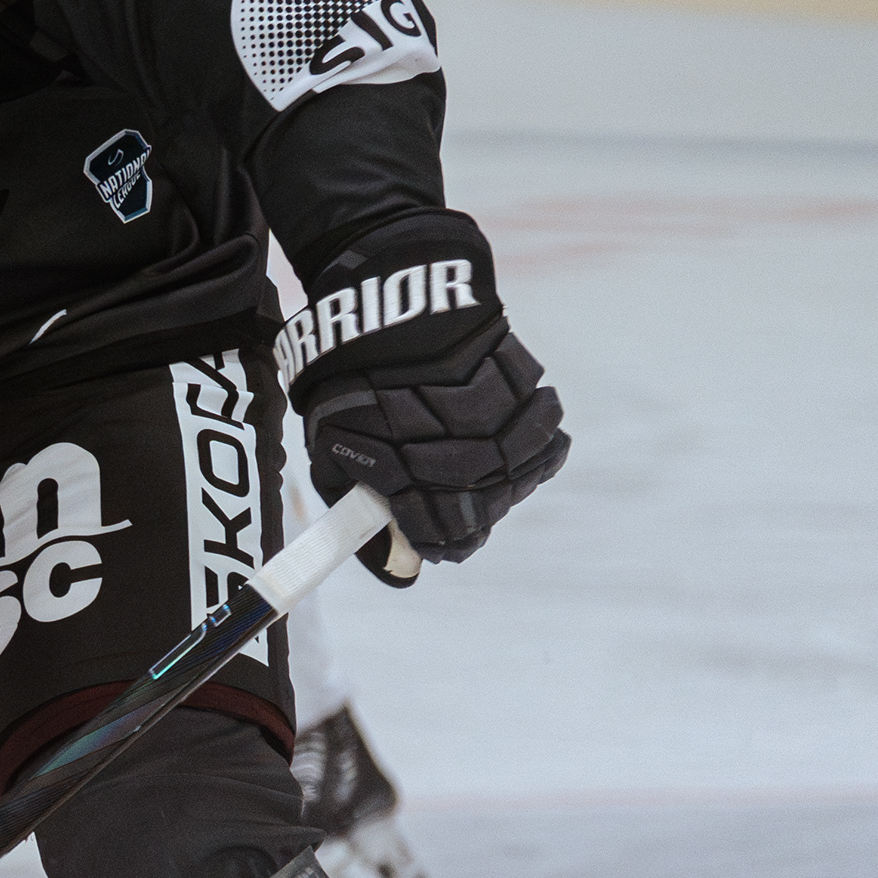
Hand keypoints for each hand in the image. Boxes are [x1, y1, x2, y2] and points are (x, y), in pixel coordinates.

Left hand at [281, 211, 568, 572]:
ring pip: (516, 483)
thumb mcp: (333, 450)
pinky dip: (524, 442)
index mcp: (414, 479)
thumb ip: (362, 512)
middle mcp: (466, 462)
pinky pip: (543, 443)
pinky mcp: (533, 400)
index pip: (442, 541)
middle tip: (441, 488)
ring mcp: (504, 431)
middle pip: (482, 517)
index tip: (426, 537)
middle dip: (461, 512)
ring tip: (463, 446)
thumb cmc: (352, 381)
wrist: (393, 305)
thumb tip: (399, 572)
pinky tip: (496, 427)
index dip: (433, 543)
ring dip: (493, 476)